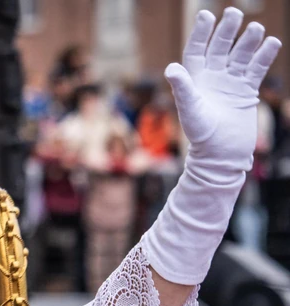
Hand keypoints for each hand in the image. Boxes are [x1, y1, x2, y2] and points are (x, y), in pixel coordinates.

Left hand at [165, 8, 280, 169]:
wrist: (220, 154)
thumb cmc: (200, 134)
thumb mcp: (190, 109)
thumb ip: (183, 88)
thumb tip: (171, 67)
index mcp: (195, 79)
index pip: (197, 50)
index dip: (201, 33)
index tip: (205, 15)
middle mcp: (212, 77)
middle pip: (220, 48)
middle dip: (227, 31)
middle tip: (233, 12)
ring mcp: (231, 83)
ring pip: (240, 56)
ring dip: (247, 42)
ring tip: (255, 28)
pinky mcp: (247, 91)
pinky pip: (256, 69)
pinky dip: (264, 56)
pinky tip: (271, 43)